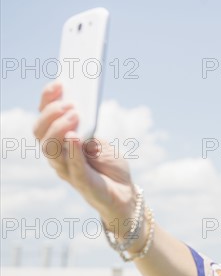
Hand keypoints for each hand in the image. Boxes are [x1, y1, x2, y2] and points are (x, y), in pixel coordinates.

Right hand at [33, 82, 135, 233]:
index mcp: (59, 142)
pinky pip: (72, 166)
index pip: (44, 119)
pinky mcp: (81, 182)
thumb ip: (88, 129)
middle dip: (50, 113)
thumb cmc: (109, 166)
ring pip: (49, 148)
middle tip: (69, 102)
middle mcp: (57, 155)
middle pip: (40, 132)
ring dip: (59, 128)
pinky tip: (76, 136)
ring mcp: (66, 170)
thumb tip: (80, 107)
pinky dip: (72, 150)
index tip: (59, 83)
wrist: (125, 193)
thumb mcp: (99, 142)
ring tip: (74, 114)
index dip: (47, 100)